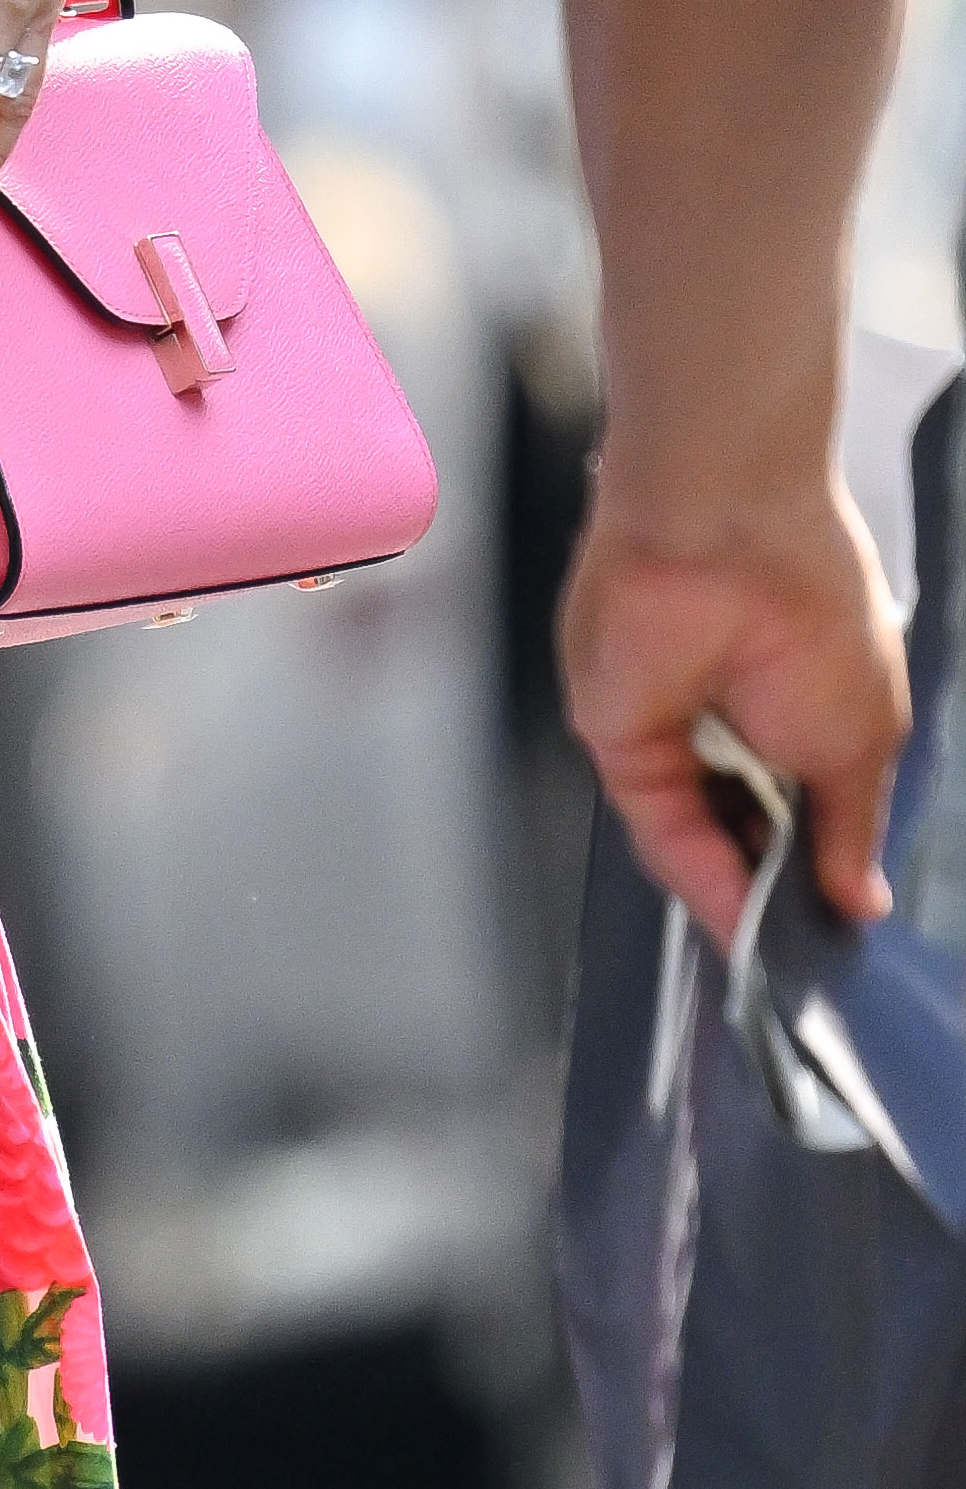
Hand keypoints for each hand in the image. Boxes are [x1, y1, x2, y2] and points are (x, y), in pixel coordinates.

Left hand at [559, 471, 907, 949]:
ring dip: (738, 896)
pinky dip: (699, 877)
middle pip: (746, 832)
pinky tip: (737, 921)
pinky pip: (661, 827)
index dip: (814, 872)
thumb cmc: (814, 615)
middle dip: (775, 893)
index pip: (798, 813)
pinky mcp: (623, 743)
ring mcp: (676, 736)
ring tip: (779, 951)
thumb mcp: (861, 743)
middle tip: (805, 952)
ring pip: (702, 839)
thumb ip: (849, 831)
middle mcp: (735, 727)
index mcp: (801, 713)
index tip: (834, 927)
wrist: (726, 536)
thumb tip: (864, 901)